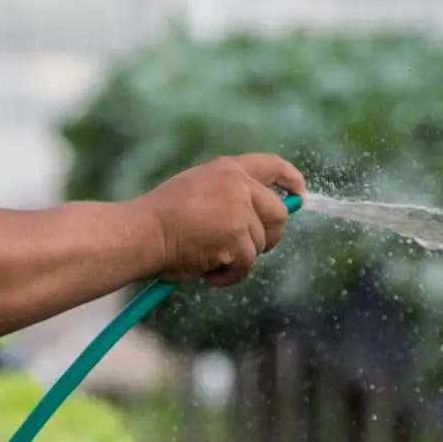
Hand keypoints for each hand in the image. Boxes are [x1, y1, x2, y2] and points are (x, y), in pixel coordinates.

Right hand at [137, 155, 304, 286]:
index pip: (272, 166)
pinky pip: (247, 265)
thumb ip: (230, 196)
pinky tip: (207, 272)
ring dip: (239, 259)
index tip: (300, 195)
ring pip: (260, 244)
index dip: (292, 180)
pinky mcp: (238, 236)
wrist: (141, 233)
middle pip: (279, 214)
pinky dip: (230, 276)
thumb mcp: (198, 191)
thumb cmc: (160, 220)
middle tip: (246, 251)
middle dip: (269, 237)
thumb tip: (263, 220)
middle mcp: (238, 184)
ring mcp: (240, 209)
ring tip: (209, 259)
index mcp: (227, 169)